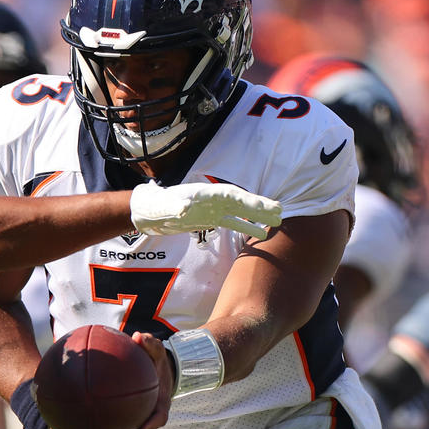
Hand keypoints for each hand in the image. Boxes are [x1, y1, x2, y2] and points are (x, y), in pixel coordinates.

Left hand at [111, 332, 172, 428]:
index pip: (159, 418)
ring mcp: (146, 420)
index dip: (152, 425)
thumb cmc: (156, 361)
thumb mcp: (156, 350)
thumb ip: (150, 344)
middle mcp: (154, 416)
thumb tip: (138, 336)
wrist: (161, 370)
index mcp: (161, 403)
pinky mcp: (137, 420)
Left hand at [130, 180, 282, 238]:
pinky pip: (233, 223)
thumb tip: (185, 209)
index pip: (233, 196)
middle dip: (260, 207)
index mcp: (206, 194)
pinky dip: (247, 227)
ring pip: (240, 212)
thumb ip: (175, 207)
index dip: (250, 202)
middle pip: (241, 203)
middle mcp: (213, 200)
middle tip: (280, 212)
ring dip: (257, 217)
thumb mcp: (164, 207)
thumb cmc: (156, 207)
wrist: (148, 211)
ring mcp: (213, 209)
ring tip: (277, 222)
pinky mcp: (210, 219)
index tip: (267, 206)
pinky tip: (260, 234)